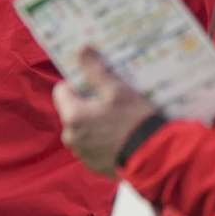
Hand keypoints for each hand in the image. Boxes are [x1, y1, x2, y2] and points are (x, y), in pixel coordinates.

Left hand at [53, 47, 156, 176]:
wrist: (153, 158)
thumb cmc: (134, 120)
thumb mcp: (117, 90)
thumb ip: (95, 70)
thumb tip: (81, 49)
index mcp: (72, 116)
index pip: (61, 91)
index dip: (78, 85)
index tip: (96, 85)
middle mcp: (70, 137)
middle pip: (72, 111)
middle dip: (87, 105)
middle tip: (111, 101)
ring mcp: (81, 153)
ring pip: (82, 129)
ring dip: (94, 123)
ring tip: (117, 120)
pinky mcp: (93, 166)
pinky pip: (92, 146)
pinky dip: (101, 140)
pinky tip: (119, 137)